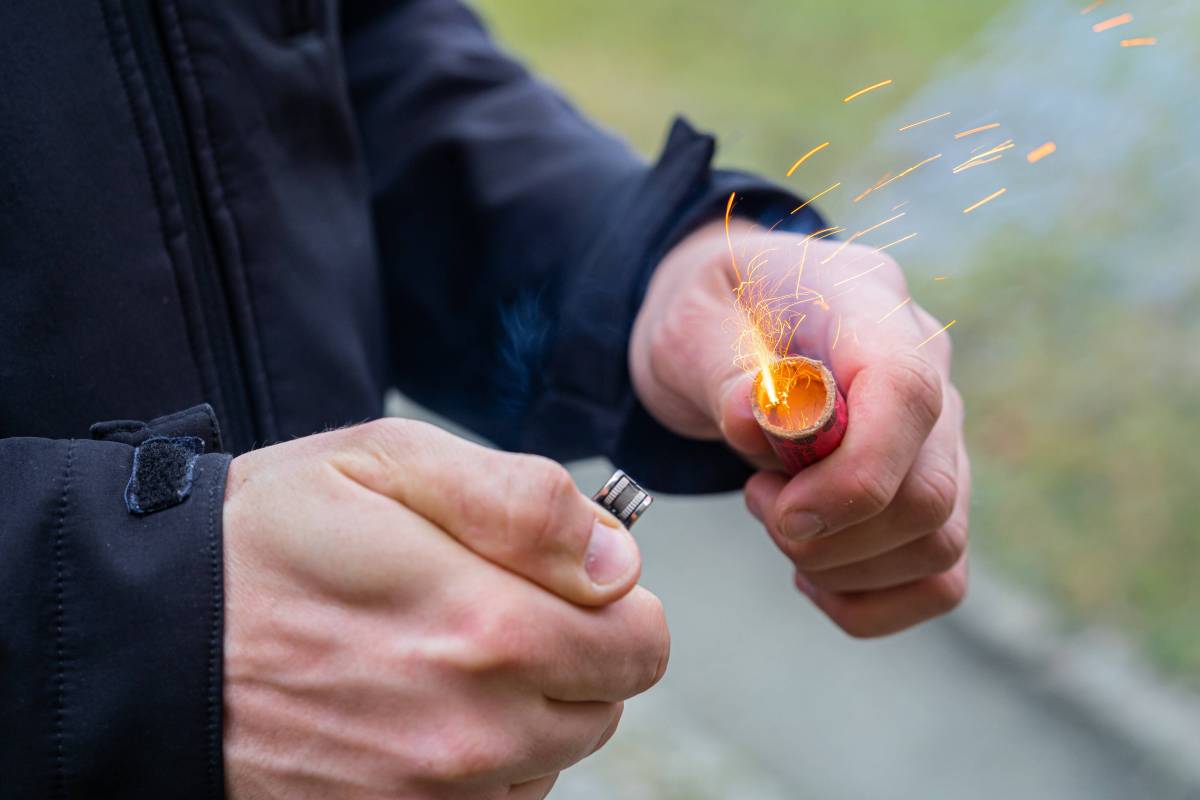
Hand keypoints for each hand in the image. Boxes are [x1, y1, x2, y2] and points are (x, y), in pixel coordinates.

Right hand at [222, 419, 667, 798]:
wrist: (149, 643)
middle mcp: (472, 730)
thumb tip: (617, 559)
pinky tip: (417, 712)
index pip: (642, 642)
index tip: (565, 579)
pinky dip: (479, 764)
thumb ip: (522, 503)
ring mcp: (431, 796)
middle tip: (491, 608)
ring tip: (440, 659)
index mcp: (486, 627)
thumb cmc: (265, 540)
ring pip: (552, 759)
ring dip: (526, 710)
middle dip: (574, 651)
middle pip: (605, 705)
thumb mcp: (388, 462)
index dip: (615, 601)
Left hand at [630, 219, 968, 636]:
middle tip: (759, 501)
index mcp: (867, 303)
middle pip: (929, 491)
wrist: (721, 331)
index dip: (853, 472)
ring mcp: (940, 433)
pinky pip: (937, 577)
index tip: (780, 507)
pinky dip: (868, 598)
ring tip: (776, 515)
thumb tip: (756, 420)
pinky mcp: (934, 489)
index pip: (908, 393)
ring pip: (938, 543)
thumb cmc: (708, 322)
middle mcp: (928, 367)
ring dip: (840, 564)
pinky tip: (810, 568)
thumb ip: (722, 372)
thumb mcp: (689, 328)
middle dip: (831, 532)